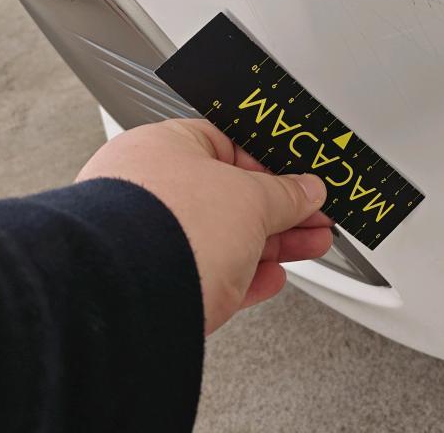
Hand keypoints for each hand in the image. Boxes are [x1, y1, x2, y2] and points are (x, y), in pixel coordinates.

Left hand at [75, 118, 331, 333]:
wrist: (129, 298)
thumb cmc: (168, 228)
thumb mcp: (251, 198)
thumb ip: (286, 193)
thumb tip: (306, 191)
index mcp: (163, 147)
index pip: (230, 145)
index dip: (274, 164)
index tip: (303, 180)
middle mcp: (148, 189)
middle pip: (231, 195)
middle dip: (281, 209)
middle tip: (314, 215)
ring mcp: (148, 240)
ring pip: (224, 237)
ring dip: (272, 243)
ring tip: (310, 245)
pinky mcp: (155, 284)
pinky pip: (211, 274)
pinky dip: (245, 276)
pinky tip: (270, 278)